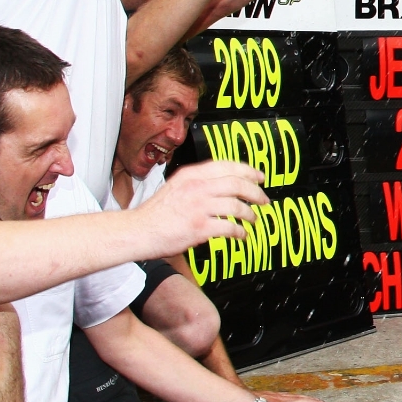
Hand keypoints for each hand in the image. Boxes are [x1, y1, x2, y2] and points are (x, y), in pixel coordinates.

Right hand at [139, 161, 268, 251]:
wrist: (137, 230)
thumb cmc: (155, 212)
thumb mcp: (176, 186)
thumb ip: (197, 182)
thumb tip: (222, 184)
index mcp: (191, 175)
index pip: (227, 166)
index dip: (248, 171)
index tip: (259, 177)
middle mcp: (197, 187)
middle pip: (237, 184)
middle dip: (255, 192)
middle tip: (263, 199)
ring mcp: (198, 207)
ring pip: (236, 206)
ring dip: (249, 214)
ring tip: (253, 219)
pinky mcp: (199, 227)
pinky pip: (229, 228)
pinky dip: (239, 232)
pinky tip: (242, 235)